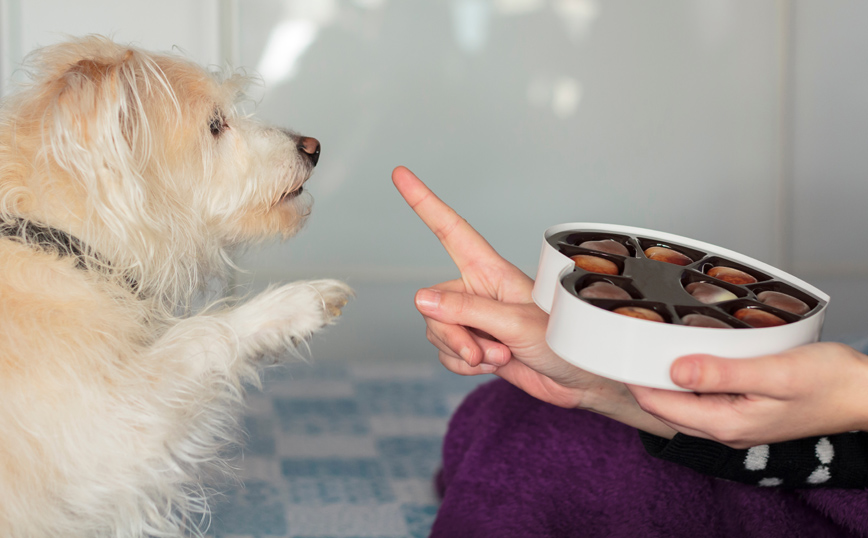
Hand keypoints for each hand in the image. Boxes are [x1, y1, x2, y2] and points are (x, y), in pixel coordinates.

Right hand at [392, 166, 674, 435]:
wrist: (578, 381)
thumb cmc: (563, 341)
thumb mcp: (515, 324)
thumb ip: (466, 311)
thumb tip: (421, 299)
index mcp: (490, 271)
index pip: (450, 230)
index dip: (424, 202)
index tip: (400, 174)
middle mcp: (477, 291)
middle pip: (433, 304)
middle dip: (452, 334)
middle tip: (481, 351)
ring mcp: (474, 319)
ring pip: (436, 331)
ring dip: (462, 353)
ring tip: (498, 357)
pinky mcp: (474, 345)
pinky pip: (446, 354)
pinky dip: (464, 366)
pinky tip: (492, 366)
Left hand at [628, 342, 867, 447]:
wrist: (865, 393)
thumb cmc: (830, 382)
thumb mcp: (775, 373)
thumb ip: (723, 374)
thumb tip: (675, 371)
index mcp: (728, 423)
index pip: (661, 405)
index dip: (635, 379)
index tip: (618, 352)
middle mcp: (726, 429)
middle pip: (666, 407)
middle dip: (643, 380)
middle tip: (627, 345)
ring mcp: (735, 423)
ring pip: (683, 404)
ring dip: (664, 380)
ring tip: (648, 348)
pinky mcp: (744, 412)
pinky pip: (703, 399)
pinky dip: (688, 380)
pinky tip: (687, 359)